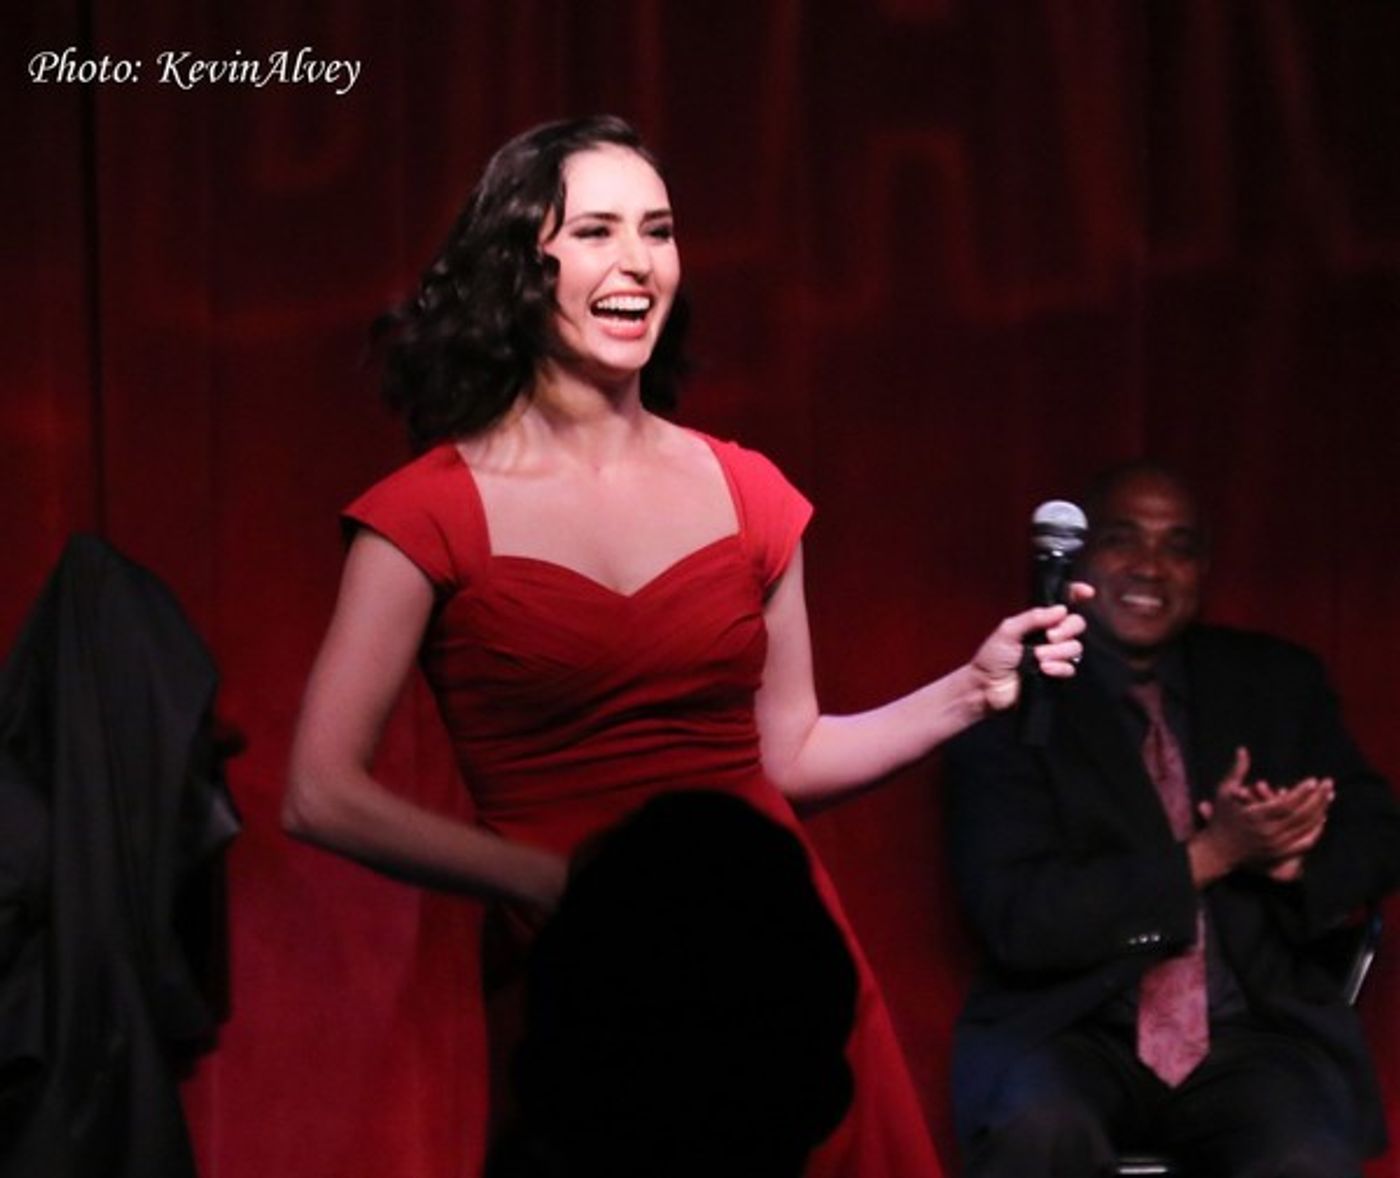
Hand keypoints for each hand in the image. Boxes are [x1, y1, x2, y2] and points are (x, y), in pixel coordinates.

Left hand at [971, 583, 1092, 711]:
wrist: (987, 688)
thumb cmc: (992, 658)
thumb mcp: (1008, 631)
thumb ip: (1033, 618)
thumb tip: (1061, 609)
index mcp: (1038, 622)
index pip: (1063, 603)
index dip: (1076, 595)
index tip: (1087, 592)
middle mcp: (1050, 636)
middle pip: (1076, 624)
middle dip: (1066, 629)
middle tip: (1049, 637)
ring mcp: (1055, 656)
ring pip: (1075, 647)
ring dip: (1057, 651)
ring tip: (1038, 658)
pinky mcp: (1056, 674)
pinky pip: (1071, 667)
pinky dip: (1058, 667)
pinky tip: (1044, 669)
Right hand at [1193, 749, 1332, 880]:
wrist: (1219, 850)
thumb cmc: (1221, 817)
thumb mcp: (1224, 792)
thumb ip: (1237, 771)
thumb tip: (1243, 749)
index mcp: (1254, 816)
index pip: (1285, 805)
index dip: (1301, 793)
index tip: (1313, 780)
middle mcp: (1268, 833)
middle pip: (1301, 816)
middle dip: (1318, 799)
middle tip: (1328, 784)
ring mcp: (1276, 845)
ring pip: (1305, 828)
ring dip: (1320, 811)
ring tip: (1328, 796)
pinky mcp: (1281, 854)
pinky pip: (1305, 843)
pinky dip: (1315, 830)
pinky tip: (1321, 817)